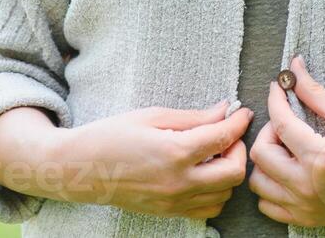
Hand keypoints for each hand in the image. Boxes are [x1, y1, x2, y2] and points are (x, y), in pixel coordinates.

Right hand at [57, 101, 252, 219]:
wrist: (81, 168)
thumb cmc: (112, 135)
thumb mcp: (152, 116)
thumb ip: (193, 117)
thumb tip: (224, 110)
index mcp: (174, 151)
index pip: (223, 137)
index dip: (239, 121)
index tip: (243, 112)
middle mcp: (178, 181)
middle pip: (234, 172)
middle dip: (238, 149)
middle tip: (228, 135)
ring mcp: (175, 202)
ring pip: (225, 194)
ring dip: (227, 171)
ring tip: (213, 154)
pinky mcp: (170, 213)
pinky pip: (208, 209)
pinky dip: (215, 193)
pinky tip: (203, 174)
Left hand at [248, 56, 324, 226]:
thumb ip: (314, 92)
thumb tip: (294, 67)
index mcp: (319, 158)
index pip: (280, 123)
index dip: (275, 99)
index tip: (278, 88)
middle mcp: (307, 187)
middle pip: (261, 153)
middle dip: (269, 131)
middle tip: (286, 123)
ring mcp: (304, 207)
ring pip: (258, 181)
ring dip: (266, 160)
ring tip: (287, 149)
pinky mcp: (306, 219)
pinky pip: (267, 204)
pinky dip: (271, 187)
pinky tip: (287, 172)